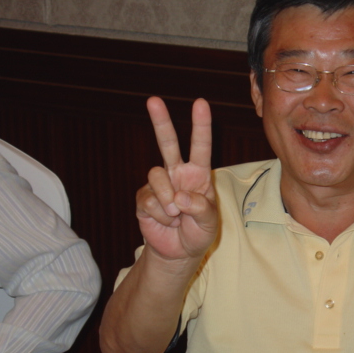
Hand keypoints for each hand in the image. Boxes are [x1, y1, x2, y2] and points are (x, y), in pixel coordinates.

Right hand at [136, 97, 216, 262]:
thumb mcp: (209, 223)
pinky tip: (166, 221)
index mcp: (198, 174)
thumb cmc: (199, 232)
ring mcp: (159, 185)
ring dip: (168, 200)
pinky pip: (149, 200)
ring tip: (176, 216)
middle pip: (168, 143)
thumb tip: (179, 196)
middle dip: (160, 122)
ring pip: (157, 176)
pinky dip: (160, 215)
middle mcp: (177, 173)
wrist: (179, 252)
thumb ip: (200, 208)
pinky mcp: (144, 198)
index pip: (200, 146)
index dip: (200, 125)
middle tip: (154, 100)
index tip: (200, 103)